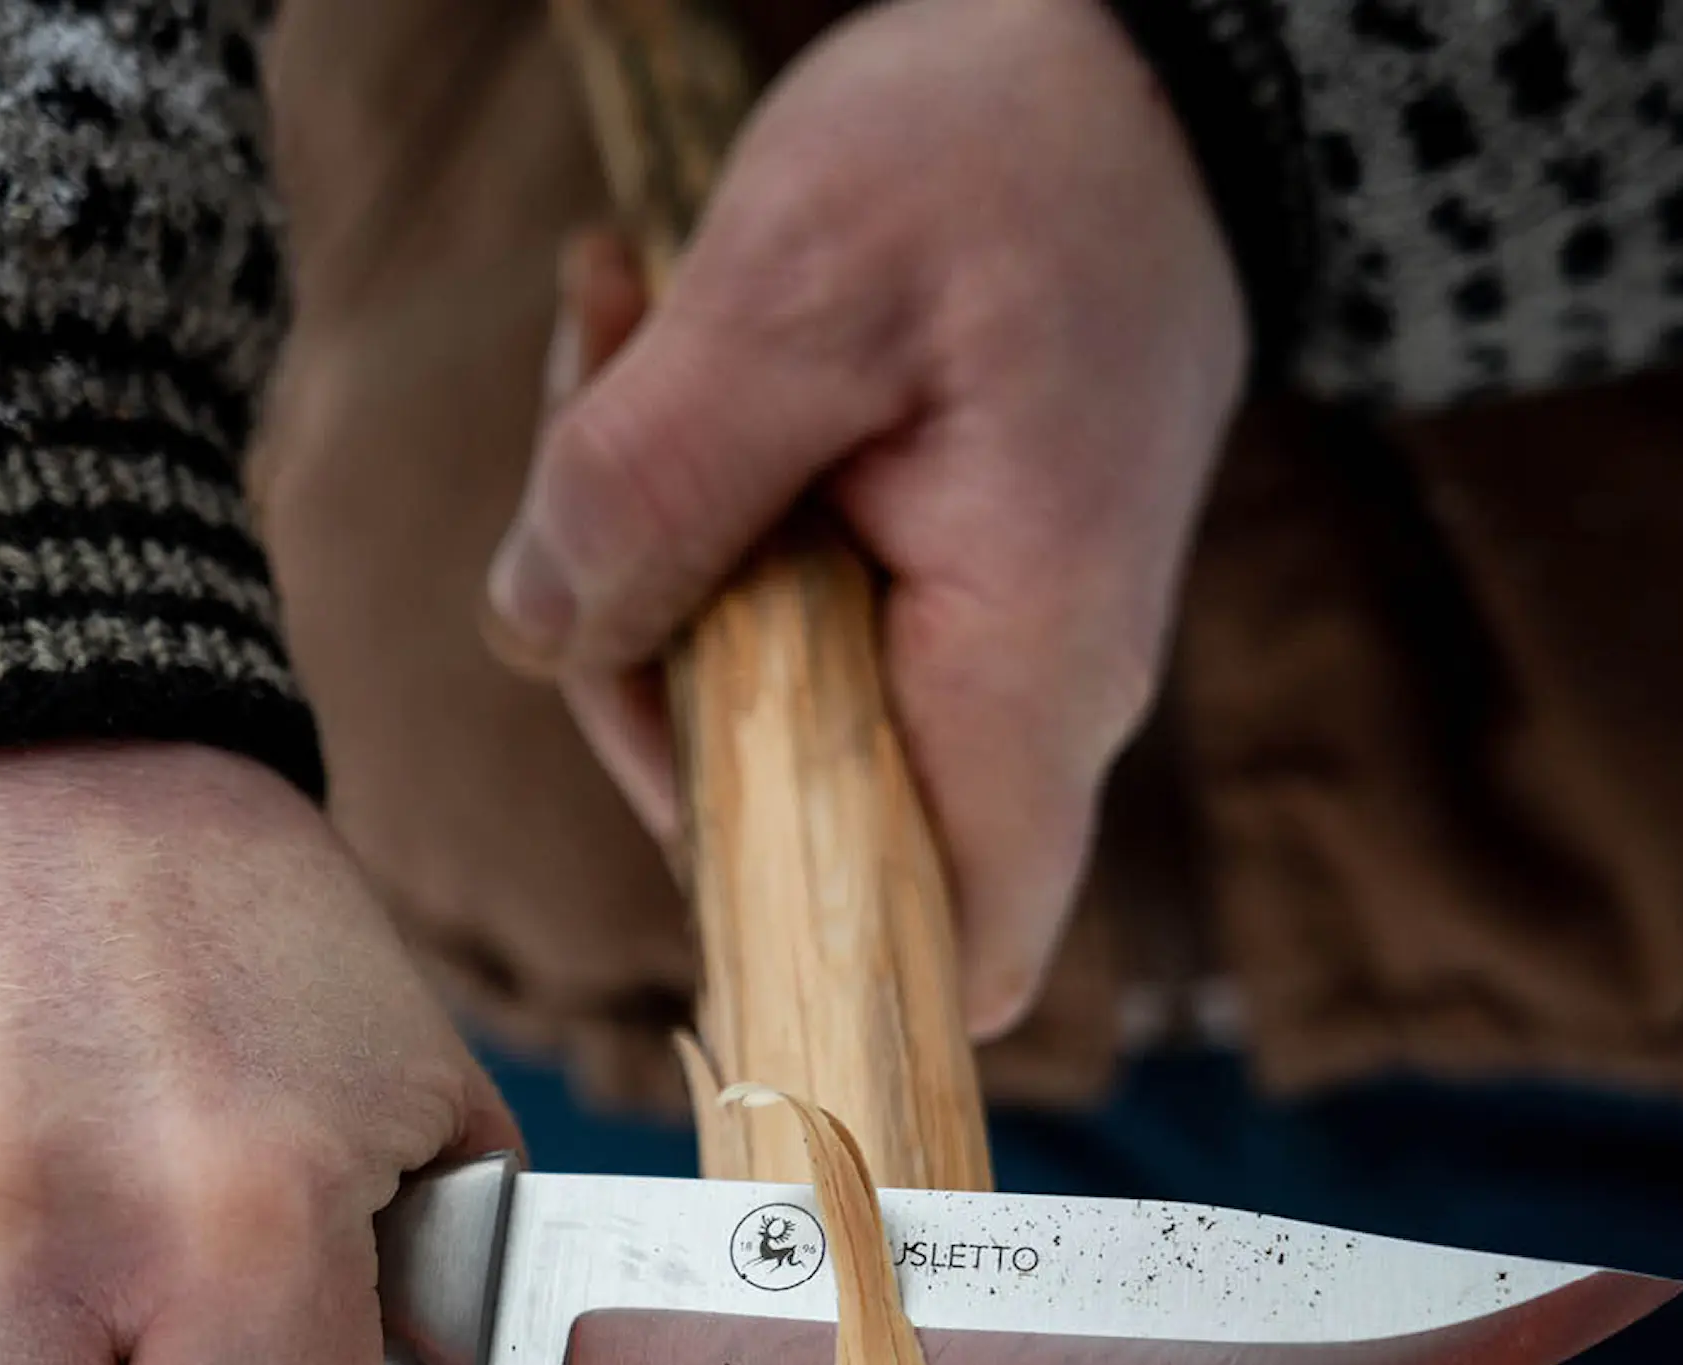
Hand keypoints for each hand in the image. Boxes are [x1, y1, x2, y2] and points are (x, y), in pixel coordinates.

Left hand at [485, 0, 1246, 1035]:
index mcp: (1022, 671)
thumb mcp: (802, 281)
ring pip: (759, 724)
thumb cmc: (1011, 165)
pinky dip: (701, 524)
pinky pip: (781, 638)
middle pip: (785, 826)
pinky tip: (673, 363)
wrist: (1141, 91)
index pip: (953, 955)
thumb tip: (541, 629)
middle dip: (645, 660)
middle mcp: (1021, 706)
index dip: (804, 955)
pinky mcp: (937, 604)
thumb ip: (655, 476)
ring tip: (633, 340)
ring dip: (653, 561)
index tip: (670, 788)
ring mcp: (981, 663)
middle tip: (601, 422)